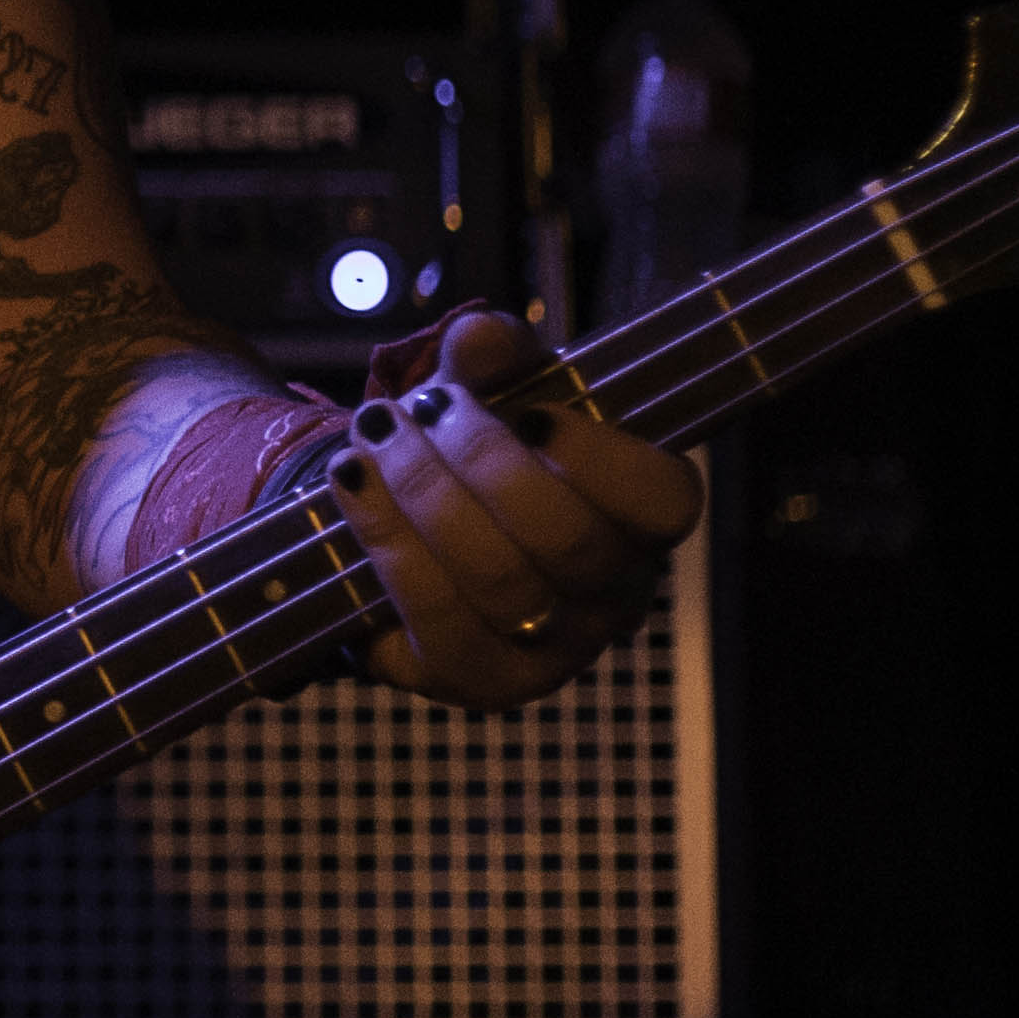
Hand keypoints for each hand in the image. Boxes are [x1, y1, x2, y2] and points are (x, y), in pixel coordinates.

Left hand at [330, 308, 700, 709]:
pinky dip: (386, 538)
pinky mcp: (471, 677)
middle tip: (424, 408)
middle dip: (482, 459)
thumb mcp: (487, 392)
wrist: (401, 529)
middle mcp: (605, 600)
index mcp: (637, 525)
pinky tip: (353, 482)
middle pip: (568, 542)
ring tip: (375, 432)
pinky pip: (433, 617)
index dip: (600, 457)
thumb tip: (481, 340)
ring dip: (423, 490)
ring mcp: (543, 653)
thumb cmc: (465, 458)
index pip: (666, 504)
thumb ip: (492, 355)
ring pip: (497, 580)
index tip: (529, 413)